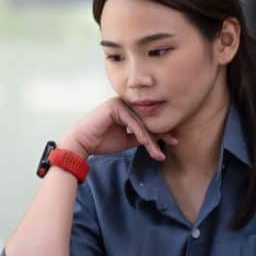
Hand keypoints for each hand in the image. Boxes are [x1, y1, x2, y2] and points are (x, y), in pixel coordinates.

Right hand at [62, 98, 177, 160]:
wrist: (81, 144)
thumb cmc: (100, 142)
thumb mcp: (126, 140)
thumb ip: (140, 137)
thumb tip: (157, 139)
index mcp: (126, 110)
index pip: (147, 120)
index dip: (160, 131)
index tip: (173, 141)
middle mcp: (124, 104)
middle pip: (146, 119)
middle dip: (160, 133)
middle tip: (174, 142)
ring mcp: (119, 103)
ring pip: (140, 122)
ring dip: (150, 138)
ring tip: (158, 151)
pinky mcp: (114, 106)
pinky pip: (132, 121)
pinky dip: (140, 133)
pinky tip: (147, 143)